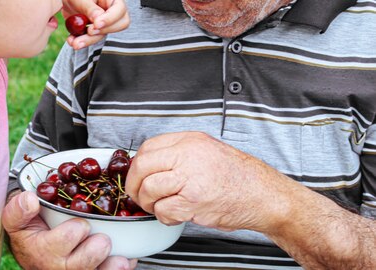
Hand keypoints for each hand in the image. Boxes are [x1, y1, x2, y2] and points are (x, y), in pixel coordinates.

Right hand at [2, 191, 136, 268]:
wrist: (33, 255)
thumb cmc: (29, 234)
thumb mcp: (16, 220)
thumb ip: (18, 209)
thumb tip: (30, 198)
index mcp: (42, 250)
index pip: (65, 241)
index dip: (76, 230)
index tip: (79, 224)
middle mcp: (60, 267)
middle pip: (87, 261)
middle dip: (98, 245)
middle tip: (100, 237)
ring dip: (113, 261)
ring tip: (110, 246)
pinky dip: (121, 266)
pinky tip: (124, 258)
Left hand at [62, 0, 129, 49]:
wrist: (67, 1)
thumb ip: (90, 8)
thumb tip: (98, 18)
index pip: (120, 9)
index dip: (110, 19)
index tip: (96, 24)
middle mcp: (111, 11)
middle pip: (120, 24)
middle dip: (103, 31)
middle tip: (89, 31)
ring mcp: (104, 22)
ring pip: (103, 35)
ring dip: (89, 40)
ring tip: (75, 42)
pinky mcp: (95, 30)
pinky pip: (92, 39)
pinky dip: (82, 41)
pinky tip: (72, 40)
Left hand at [125, 132, 292, 232]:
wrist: (263, 195)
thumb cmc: (238, 176)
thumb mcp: (208, 150)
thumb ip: (179, 153)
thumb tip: (149, 164)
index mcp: (190, 141)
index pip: (148, 147)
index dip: (136, 165)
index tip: (136, 175)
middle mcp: (188, 156)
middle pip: (142, 166)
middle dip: (134, 184)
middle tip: (137, 194)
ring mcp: (190, 178)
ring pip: (149, 189)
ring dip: (148, 203)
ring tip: (158, 206)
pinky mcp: (193, 201)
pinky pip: (163, 210)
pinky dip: (164, 216)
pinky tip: (175, 214)